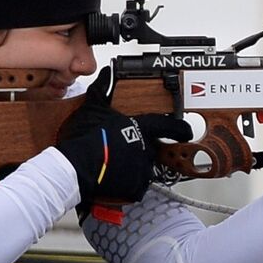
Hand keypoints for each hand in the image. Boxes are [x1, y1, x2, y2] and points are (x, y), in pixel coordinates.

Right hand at [56, 70, 191, 204]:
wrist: (76, 166)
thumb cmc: (85, 138)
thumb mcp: (93, 108)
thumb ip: (103, 90)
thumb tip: (107, 74)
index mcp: (141, 129)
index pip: (168, 126)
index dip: (180, 128)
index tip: (186, 130)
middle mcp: (147, 149)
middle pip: (153, 149)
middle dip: (142, 150)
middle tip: (123, 151)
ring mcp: (143, 170)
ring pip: (144, 169)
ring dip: (133, 168)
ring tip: (114, 165)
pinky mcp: (136, 188)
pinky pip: (136, 187)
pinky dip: (127, 185)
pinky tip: (113, 178)